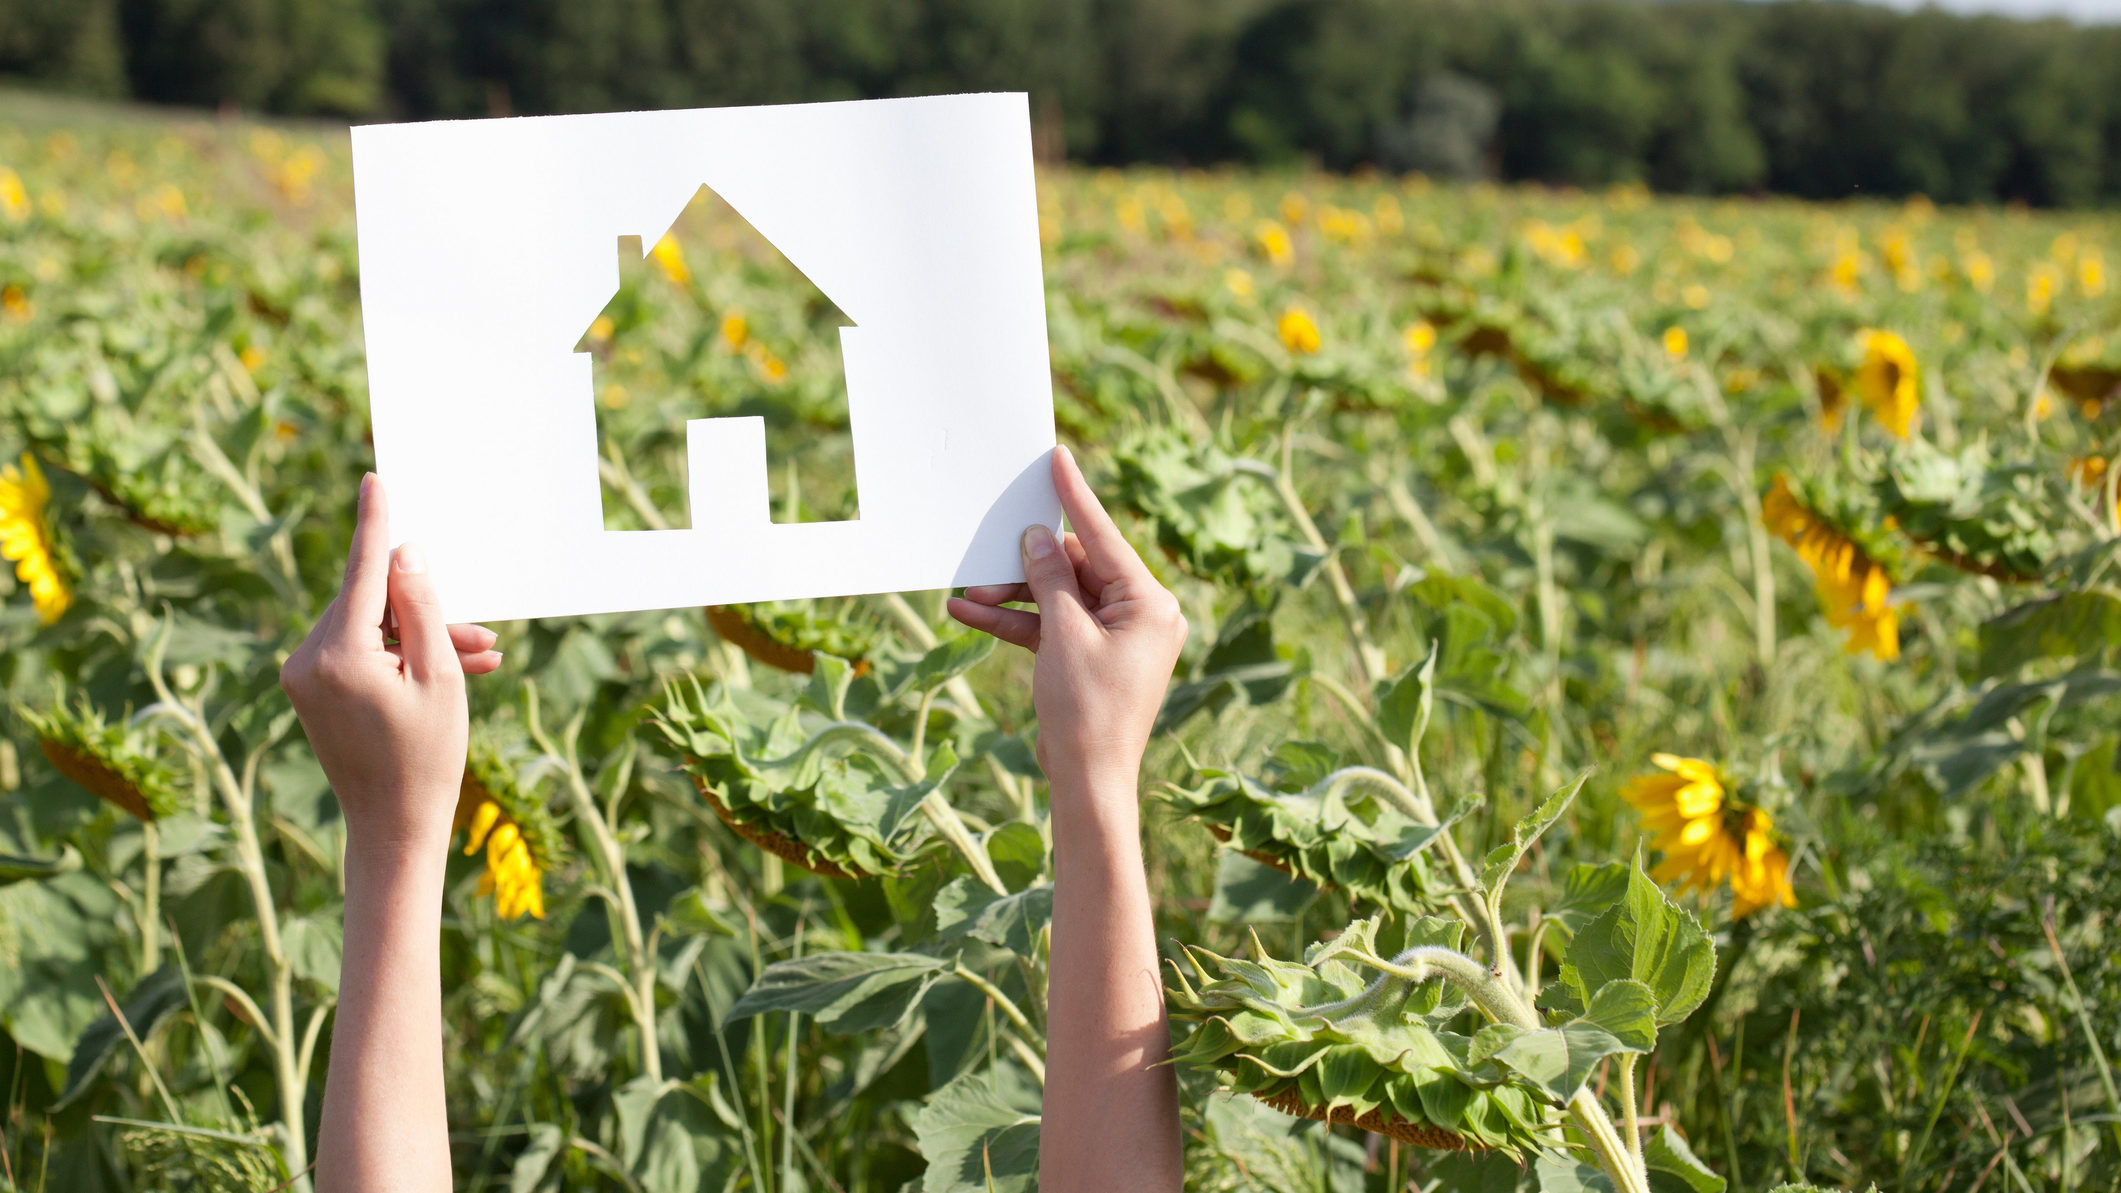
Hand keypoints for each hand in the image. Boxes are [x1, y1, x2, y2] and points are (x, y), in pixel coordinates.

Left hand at [281, 474, 502, 857]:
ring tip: (477, 660)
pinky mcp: (309, 689)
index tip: (374, 481)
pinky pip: (357, 650)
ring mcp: (302, 676)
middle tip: (485, 636)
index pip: (362, 572)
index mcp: (338, 656)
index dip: (374, 525)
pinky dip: (398, 653)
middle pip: (371, 603)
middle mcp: (307, 659)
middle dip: (426, 610)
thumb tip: (403, 553)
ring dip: (419, 636)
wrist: (393, 826)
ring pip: (368, 626)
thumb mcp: (439, 676)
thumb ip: (420, 607)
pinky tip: (444, 670)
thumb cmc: (427, 757)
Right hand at [948, 446, 1186, 791]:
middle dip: (1026, 565)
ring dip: (1013, 594)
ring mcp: (1117, 636)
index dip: (1076, 497)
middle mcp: (1141, 614)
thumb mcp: (1062, 635)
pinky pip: (1052, 625)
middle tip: (982, 560)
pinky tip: (970, 611)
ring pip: (1058, 596)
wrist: (1088, 781)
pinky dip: (1017, 621)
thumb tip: (1038, 536)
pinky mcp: (1092, 656)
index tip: (1058, 458)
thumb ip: (1049, 578)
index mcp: (1150, 603)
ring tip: (966, 592)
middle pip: (1076, 568)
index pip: (1105, 537)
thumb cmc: (1086, 711)